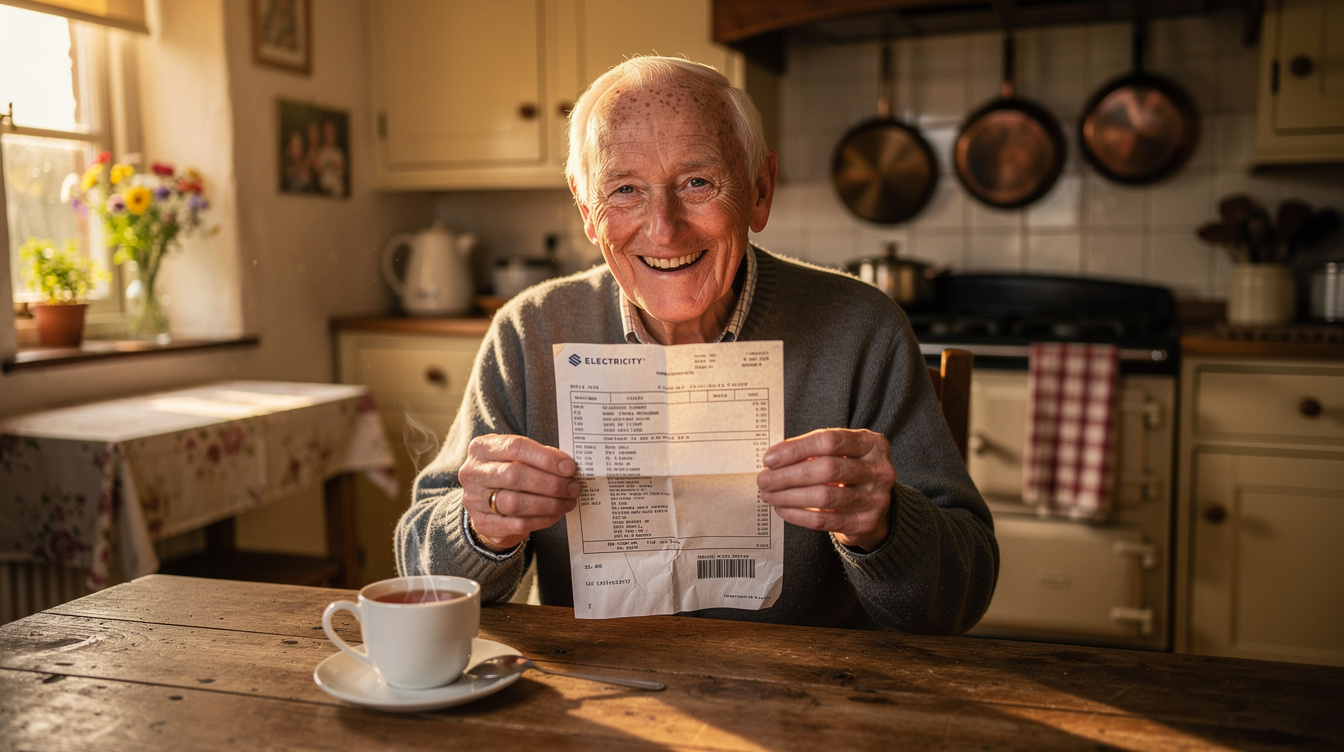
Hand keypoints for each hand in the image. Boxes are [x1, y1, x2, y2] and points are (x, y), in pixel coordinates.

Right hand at [458, 434, 579, 550]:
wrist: (486, 503)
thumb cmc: (507, 474)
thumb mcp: (517, 458)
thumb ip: (538, 457)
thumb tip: (566, 466)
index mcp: (482, 448)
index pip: (515, 447)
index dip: (545, 458)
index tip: (568, 467)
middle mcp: (473, 472)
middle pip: (514, 476)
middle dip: (550, 483)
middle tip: (572, 487)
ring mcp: (474, 500)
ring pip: (514, 503)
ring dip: (548, 503)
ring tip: (567, 501)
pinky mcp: (482, 524)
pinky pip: (517, 524)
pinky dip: (542, 519)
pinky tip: (556, 513)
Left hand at [756, 428, 896, 551]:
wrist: (874, 506)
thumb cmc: (849, 472)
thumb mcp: (841, 453)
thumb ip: (813, 451)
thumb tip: (774, 459)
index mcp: (872, 443)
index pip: (829, 441)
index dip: (796, 449)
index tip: (769, 458)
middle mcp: (879, 469)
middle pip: (826, 468)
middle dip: (788, 475)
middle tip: (764, 479)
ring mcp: (876, 498)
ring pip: (824, 496)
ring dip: (789, 496)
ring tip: (769, 495)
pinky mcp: (865, 523)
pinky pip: (824, 520)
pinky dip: (798, 514)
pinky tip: (783, 509)